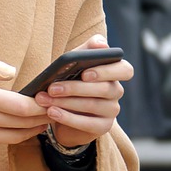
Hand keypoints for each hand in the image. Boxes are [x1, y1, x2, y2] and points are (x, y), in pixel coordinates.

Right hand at [0, 57, 50, 160]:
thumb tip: (12, 72)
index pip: (23, 105)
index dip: (41, 105)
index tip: (49, 100)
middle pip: (24, 123)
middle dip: (41, 118)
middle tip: (51, 112)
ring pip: (15, 137)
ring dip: (29, 130)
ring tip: (37, 123)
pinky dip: (3, 137)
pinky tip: (3, 130)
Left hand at [33, 34, 131, 148]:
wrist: (64, 111)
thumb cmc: (71, 80)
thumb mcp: (76, 63)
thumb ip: (87, 50)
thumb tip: (100, 43)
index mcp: (115, 72)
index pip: (125, 70)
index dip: (107, 72)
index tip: (84, 73)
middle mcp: (117, 91)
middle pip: (104, 89)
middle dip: (75, 88)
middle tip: (52, 88)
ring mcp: (112, 111)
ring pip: (92, 105)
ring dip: (65, 102)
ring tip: (44, 100)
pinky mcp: (103, 127)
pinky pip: (87, 124)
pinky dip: (67, 118)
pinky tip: (51, 113)